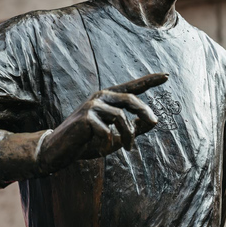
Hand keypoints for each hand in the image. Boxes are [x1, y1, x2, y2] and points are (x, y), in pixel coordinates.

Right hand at [36, 73, 167, 174]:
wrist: (58, 150)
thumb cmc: (88, 142)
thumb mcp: (116, 137)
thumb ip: (133, 128)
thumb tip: (153, 122)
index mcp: (108, 99)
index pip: (131, 87)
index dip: (149, 81)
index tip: (167, 75)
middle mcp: (100, 97)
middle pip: (131, 99)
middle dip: (145, 112)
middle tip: (154, 123)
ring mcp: (92, 106)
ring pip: (121, 118)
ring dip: (128, 136)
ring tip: (128, 148)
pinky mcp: (86, 118)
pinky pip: (107, 131)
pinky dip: (108, 144)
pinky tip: (103, 150)